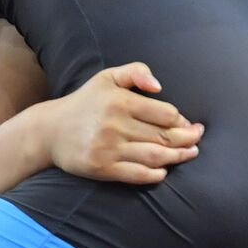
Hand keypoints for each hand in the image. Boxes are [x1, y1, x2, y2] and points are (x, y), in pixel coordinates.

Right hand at [39, 62, 203, 184]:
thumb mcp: (107, 77)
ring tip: (190, 154)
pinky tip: (164, 171)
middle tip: (198, 140)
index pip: (164, 114)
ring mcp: (108, 148)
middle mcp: (115, 124)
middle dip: (186, 140)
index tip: (190, 124)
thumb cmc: (85, 102)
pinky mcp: (101, 168)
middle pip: (163, 136)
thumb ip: (136, 72)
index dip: (182, 121)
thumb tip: (159, 86)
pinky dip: (155, 174)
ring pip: (154, 156)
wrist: (50, 130)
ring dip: (177, 157)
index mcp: (120, 101)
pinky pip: (136, 174)